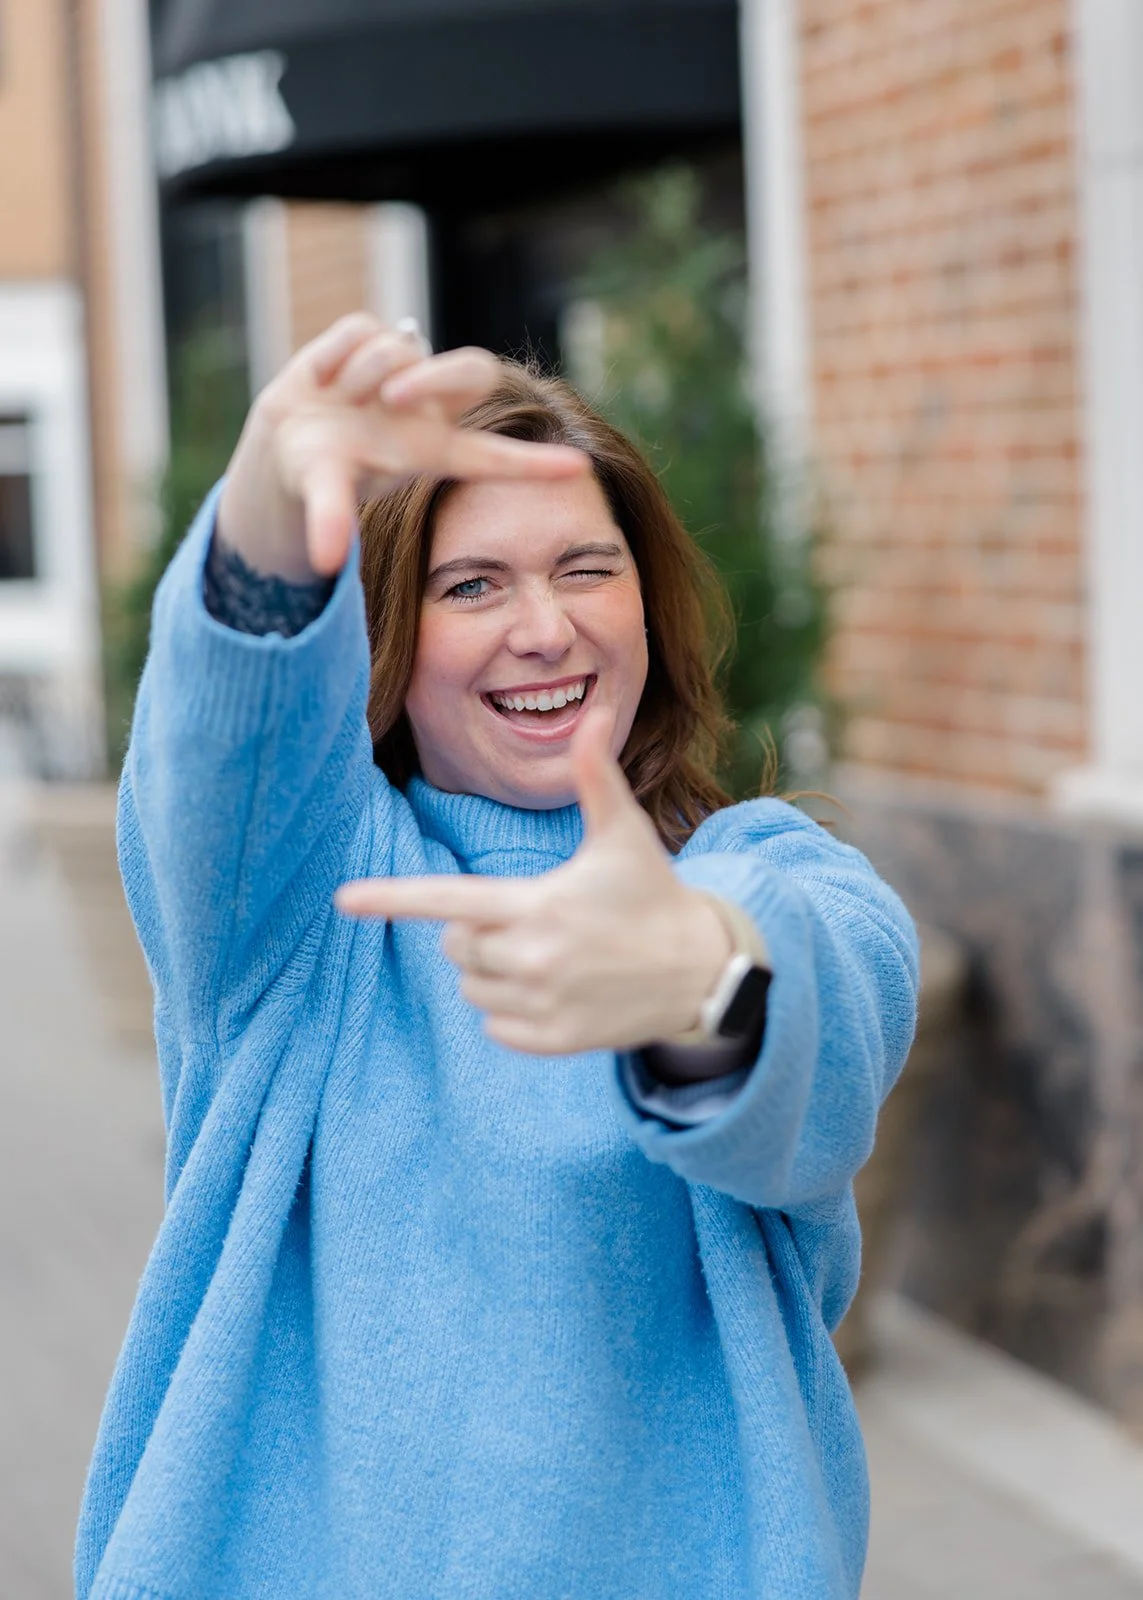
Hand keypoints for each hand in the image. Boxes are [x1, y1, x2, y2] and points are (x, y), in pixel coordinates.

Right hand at [218, 314, 586, 579]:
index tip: (582, 468)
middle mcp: (429, 409)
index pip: (495, 459)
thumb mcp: (325, 498)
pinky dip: (335, 354)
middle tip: (392, 398)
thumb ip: (330, 520)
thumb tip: (326, 559)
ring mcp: (403, 369)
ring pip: (399, 347)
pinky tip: (323, 380)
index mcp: (433, 452)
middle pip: (474, 370)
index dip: (535, 465)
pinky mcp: (369, 338)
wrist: (280, 443)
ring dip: (364, 375)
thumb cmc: (317, 478)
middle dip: (434, 376)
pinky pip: (360, 328)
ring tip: (341, 401)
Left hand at [334, 711, 733, 1053]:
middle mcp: (533, 959)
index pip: (448, 901)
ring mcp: (543, 1005)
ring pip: (471, 986)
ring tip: (548, 954)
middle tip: (531, 918)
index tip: (343, 900)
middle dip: (477, 929)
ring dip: (492, 971)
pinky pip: (494, 1026)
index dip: (391, 899)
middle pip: (454, 945)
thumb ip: (596, 777)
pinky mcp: (553, 1041)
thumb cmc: (652, 893)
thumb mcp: (623, 834)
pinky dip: (512, 1010)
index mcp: (537, 905)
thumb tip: (596, 713)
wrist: (702, 971)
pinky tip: (556, 991)